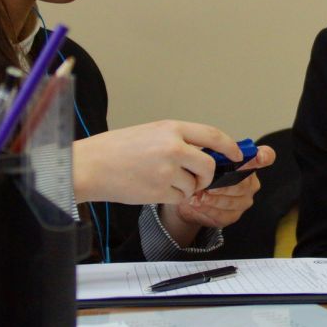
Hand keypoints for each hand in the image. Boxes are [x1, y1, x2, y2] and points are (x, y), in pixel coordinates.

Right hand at [73, 120, 242, 204]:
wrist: (89, 166)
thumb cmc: (116, 149)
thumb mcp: (151, 133)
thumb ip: (178, 140)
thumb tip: (205, 152)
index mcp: (171, 128)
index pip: (212, 135)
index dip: (229, 146)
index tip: (237, 154)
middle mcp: (173, 147)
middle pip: (209, 165)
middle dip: (207, 175)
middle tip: (197, 178)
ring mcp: (167, 170)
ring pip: (194, 184)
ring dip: (184, 187)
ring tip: (160, 180)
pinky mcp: (159, 191)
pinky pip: (179, 198)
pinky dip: (172, 197)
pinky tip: (153, 188)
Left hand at [174, 145, 276, 228]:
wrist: (190, 194)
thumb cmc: (201, 173)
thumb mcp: (204, 158)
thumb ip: (212, 154)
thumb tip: (211, 157)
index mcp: (248, 163)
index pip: (266, 157)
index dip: (264, 156)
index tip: (259, 156)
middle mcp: (251, 183)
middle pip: (243, 184)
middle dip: (221, 185)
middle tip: (205, 184)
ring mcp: (243, 201)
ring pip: (230, 201)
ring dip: (211, 199)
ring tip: (196, 195)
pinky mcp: (232, 216)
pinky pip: (222, 214)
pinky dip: (207, 209)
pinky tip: (197, 204)